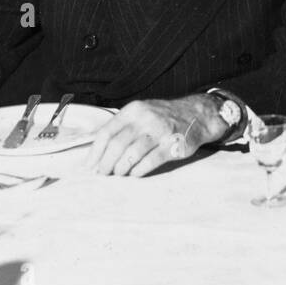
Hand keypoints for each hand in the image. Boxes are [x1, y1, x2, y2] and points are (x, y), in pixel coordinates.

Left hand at [87, 94, 224, 176]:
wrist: (196, 115)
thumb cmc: (163, 117)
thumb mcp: (141, 113)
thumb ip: (121, 127)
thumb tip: (98, 150)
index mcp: (133, 111)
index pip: (107, 132)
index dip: (95, 151)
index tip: (90, 165)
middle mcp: (145, 119)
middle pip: (117, 145)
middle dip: (106, 163)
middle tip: (103, 173)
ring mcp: (160, 132)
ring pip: (132, 153)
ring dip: (121, 168)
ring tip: (118, 174)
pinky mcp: (173, 145)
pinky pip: (150, 161)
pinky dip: (138, 170)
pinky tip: (134, 174)